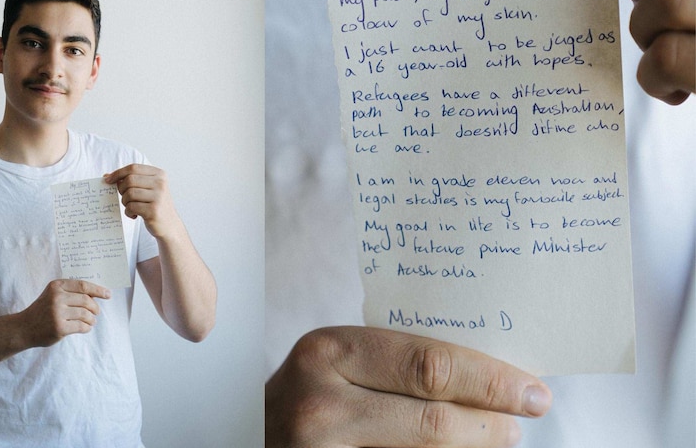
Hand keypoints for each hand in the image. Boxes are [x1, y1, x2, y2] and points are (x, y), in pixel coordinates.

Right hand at [17, 279, 109, 347]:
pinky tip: (85, 327)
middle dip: (95, 308)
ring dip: (92, 319)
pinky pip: (81, 326)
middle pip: (87, 300)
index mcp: (56, 286)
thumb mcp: (53, 295)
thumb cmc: (43, 310)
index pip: (83, 285)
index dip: (98, 290)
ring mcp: (57, 313)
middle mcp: (56, 297)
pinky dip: (87, 327)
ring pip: (86, 314)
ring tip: (91, 321)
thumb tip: (98, 293)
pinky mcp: (59, 327)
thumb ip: (71, 292)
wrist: (23, 328)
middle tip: (96, 312)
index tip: (108, 294)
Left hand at [104, 164, 181, 238]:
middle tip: (125, 198)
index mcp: (159, 174)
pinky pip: (131, 207)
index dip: (118, 173)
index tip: (108, 180)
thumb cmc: (154, 205)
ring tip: (131, 208)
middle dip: (121, 190)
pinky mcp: (154, 210)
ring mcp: (158, 196)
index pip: (133, 168)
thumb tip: (106, 176)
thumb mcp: (147, 189)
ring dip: (125, 202)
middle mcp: (161, 183)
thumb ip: (130, 180)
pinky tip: (135, 215)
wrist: (169, 225)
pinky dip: (129, 212)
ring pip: (129, 194)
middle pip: (130, 180)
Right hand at [266, 327, 551, 446]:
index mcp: (328, 350)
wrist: (258, 431)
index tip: (531, 389)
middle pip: (433, 421)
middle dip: (491, 424)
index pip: (428, 365)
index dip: (489, 380)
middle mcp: (319, 404)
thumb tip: (490, 376)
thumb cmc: (313, 390)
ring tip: (495, 438)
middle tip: (522, 420)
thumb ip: (398, 362)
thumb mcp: (343, 360)